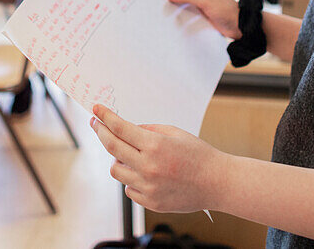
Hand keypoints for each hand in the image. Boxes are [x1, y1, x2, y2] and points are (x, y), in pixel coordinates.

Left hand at [90, 105, 226, 213]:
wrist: (217, 183)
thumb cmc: (198, 154)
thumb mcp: (174, 133)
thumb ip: (148, 130)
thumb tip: (126, 130)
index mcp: (155, 145)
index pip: (120, 128)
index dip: (105, 117)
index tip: (96, 110)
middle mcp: (148, 167)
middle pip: (112, 148)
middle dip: (101, 132)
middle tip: (96, 125)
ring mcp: (148, 187)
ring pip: (116, 170)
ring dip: (118, 160)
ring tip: (131, 155)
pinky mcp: (150, 202)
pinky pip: (129, 188)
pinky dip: (132, 179)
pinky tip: (146, 174)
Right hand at [166, 0, 240, 38]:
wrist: (239, 26)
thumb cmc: (227, 10)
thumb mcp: (206, 1)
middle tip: (160, 1)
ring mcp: (201, 4)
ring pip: (184, 4)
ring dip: (176, 7)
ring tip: (164, 12)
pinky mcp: (202, 15)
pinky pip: (188, 14)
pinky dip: (182, 16)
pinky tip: (174, 21)